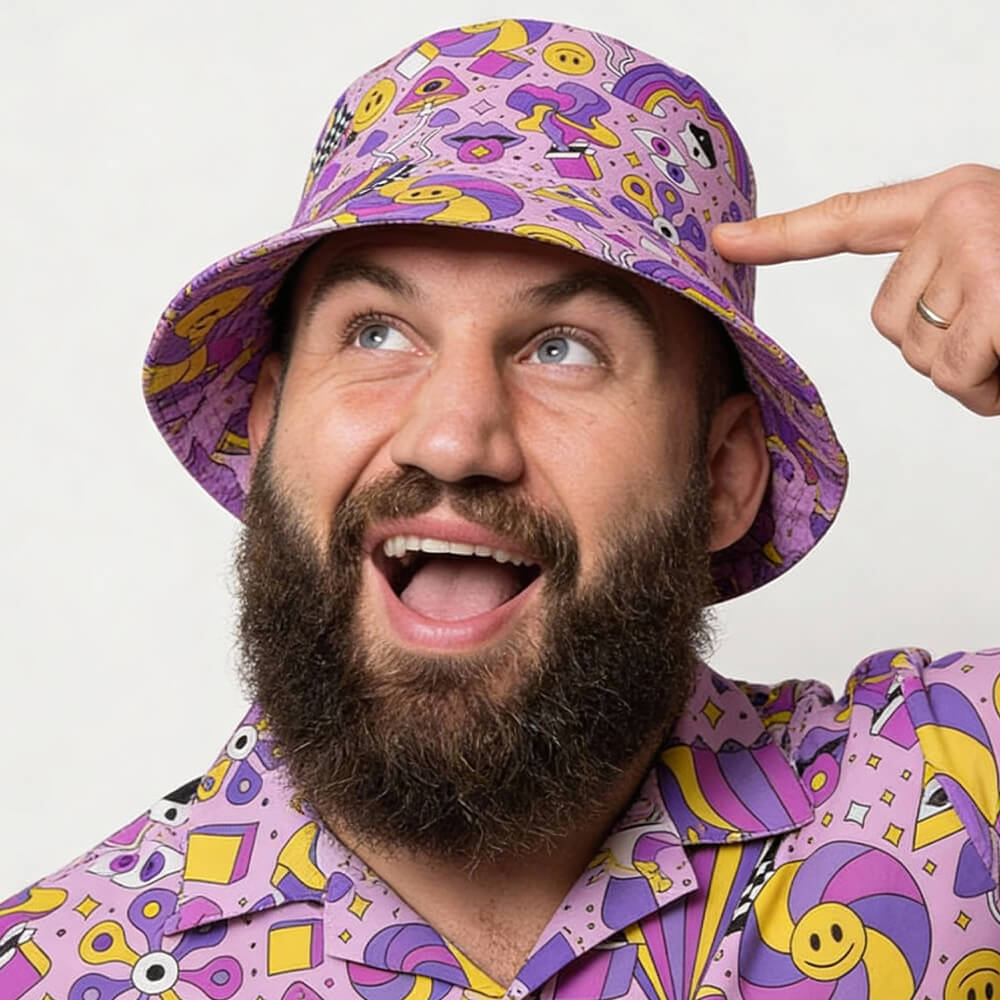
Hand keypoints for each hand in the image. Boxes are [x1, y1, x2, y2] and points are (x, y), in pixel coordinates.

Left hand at [713, 164, 999, 415]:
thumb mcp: (997, 258)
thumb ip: (939, 276)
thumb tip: (910, 327)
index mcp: (945, 200)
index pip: (845, 218)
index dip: (780, 235)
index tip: (723, 240)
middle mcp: (952, 213)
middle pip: (886, 321)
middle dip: (944, 347)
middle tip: (999, 330)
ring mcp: (973, 247)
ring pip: (922, 357)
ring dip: (975, 372)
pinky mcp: (997, 290)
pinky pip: (957, 376)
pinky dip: (993, 389)